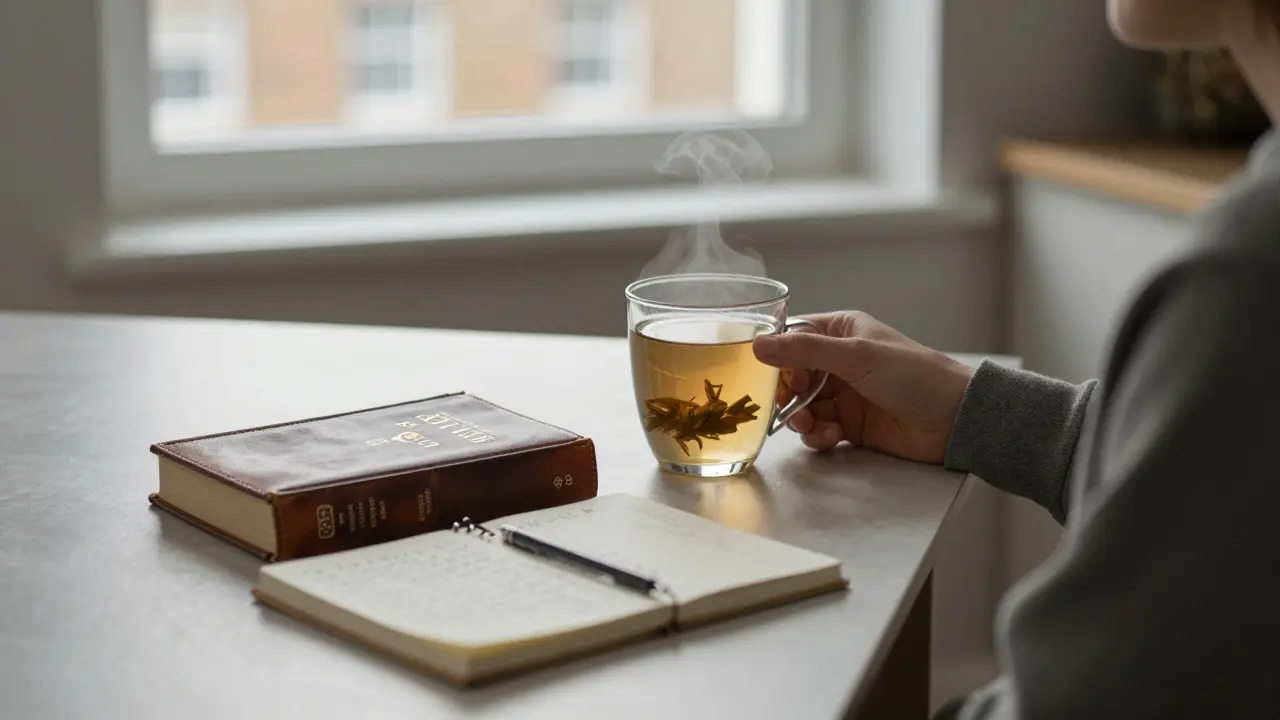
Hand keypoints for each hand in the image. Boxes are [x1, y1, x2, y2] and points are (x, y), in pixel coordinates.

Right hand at [752, 311, 974, 463]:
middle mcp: (840, 360)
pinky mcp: (851, 424)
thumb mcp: (856, 355)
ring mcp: (845, 394)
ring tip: (812, 426)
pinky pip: (819, 428)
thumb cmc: (912, 375)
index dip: (781, 358)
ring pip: (802, 405)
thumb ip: (805, 351)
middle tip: (793, 406)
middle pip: (792, 375)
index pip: (794, 338)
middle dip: (788, 393)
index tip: (783, 376)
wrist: (952, 419)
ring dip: (800, 418)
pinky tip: (831, 436)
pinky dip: (818, 435)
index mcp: (842, 331)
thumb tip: (757, 345)